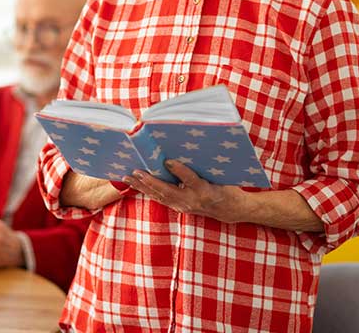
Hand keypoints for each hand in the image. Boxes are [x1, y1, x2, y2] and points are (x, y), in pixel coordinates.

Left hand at [122, 160, 247, 222]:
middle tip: (136, 172)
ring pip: (160, 196)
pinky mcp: (179, 208)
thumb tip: (187, 148)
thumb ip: (204, 165)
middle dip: (151, 181)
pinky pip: (160, 199)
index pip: (191, 179)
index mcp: (206, 190)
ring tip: (128, 177)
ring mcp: (184, 206)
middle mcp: (193, 200)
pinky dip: (146, 190)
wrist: (230, 209)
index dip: (180, 170)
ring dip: (142, 187)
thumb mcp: (220, 175)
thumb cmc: (226, 186)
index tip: (168, 160)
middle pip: (169, 191)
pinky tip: (134, 184)